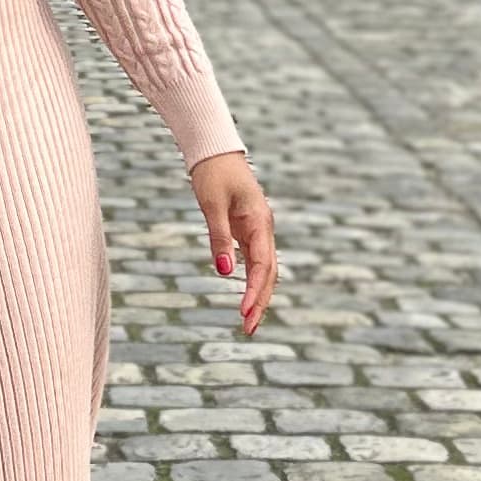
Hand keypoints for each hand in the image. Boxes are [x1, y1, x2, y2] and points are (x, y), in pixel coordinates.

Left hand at [191, 152, 276, 336]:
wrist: (214, 150)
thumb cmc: (213, 174)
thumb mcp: (212, 205)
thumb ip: (219, 238)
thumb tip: (223, 272)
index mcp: (259, 223)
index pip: (262, 266)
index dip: (254, 292)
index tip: (244, 313)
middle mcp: (263, 229)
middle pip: (268, 273)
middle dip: (260, 302)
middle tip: (248, 330)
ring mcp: (257, 230)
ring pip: (264, 269)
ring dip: (258, 295)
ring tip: (247, 321)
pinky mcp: (247, 230)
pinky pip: (255, 261)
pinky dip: (252, 281)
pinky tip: (245, 297)